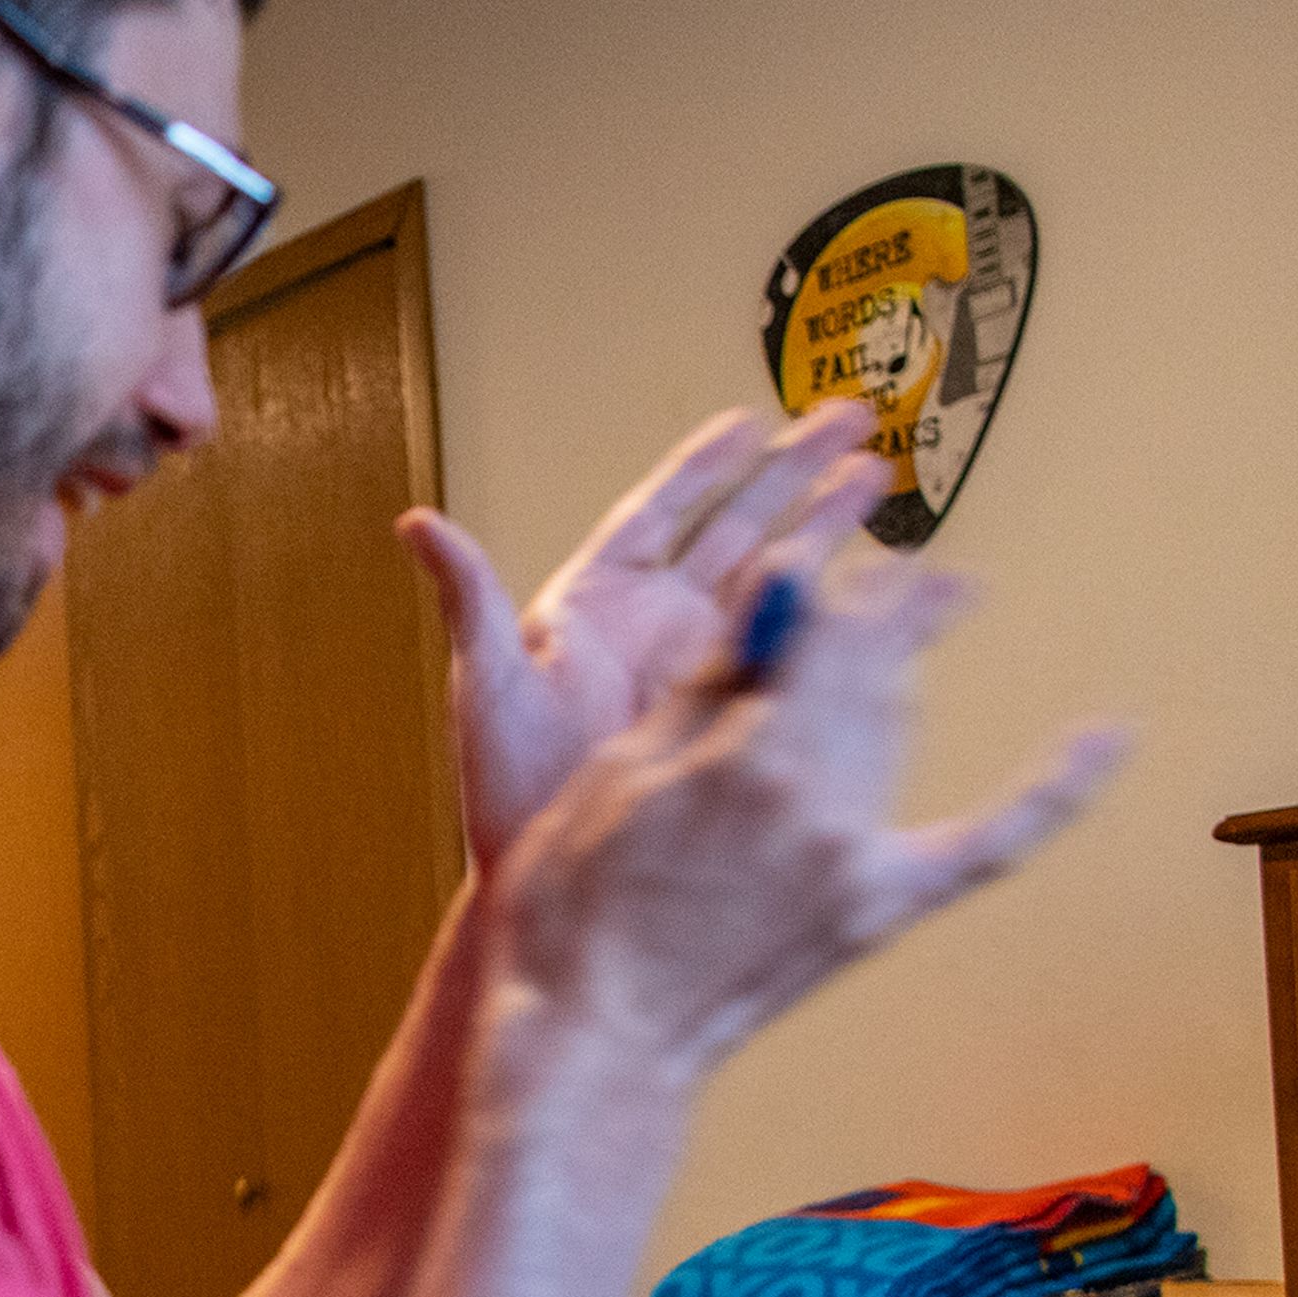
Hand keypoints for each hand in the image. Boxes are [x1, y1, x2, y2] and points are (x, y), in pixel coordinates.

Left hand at [399, 400, 891, 869]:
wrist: (554, 873)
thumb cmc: (505, 787)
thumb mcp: (487, 686)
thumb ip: (471, 599)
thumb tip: (421, 525)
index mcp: (597, 602)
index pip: (658, 514)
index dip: (702, 468)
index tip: (746, 425)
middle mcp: (654, 626)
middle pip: (734, 528)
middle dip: (791, 474)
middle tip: (848, 423)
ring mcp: (700, 666)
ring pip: (774, 577)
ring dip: (825, 527)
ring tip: (875, 479)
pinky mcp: (735, 709)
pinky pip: (791, 650)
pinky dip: (834, 616)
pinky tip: (876, 587)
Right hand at [492, 550, 1125, 1079]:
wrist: (598, 1035)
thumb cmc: (578, 907)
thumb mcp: (618, 773)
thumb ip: (707, 684)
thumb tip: (773, 595)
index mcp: (747, 756)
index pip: (809, 626)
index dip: (818, 575)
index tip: (822, 543)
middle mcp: (819, 800)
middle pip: (866, 666)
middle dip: (878, 603)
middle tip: (888, 558)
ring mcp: (857, 857)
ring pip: (899, 723)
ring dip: (906, 660)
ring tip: (926, 604)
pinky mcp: (879, 908)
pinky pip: (990, 843)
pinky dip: (1055, 789)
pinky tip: (1110, 735)